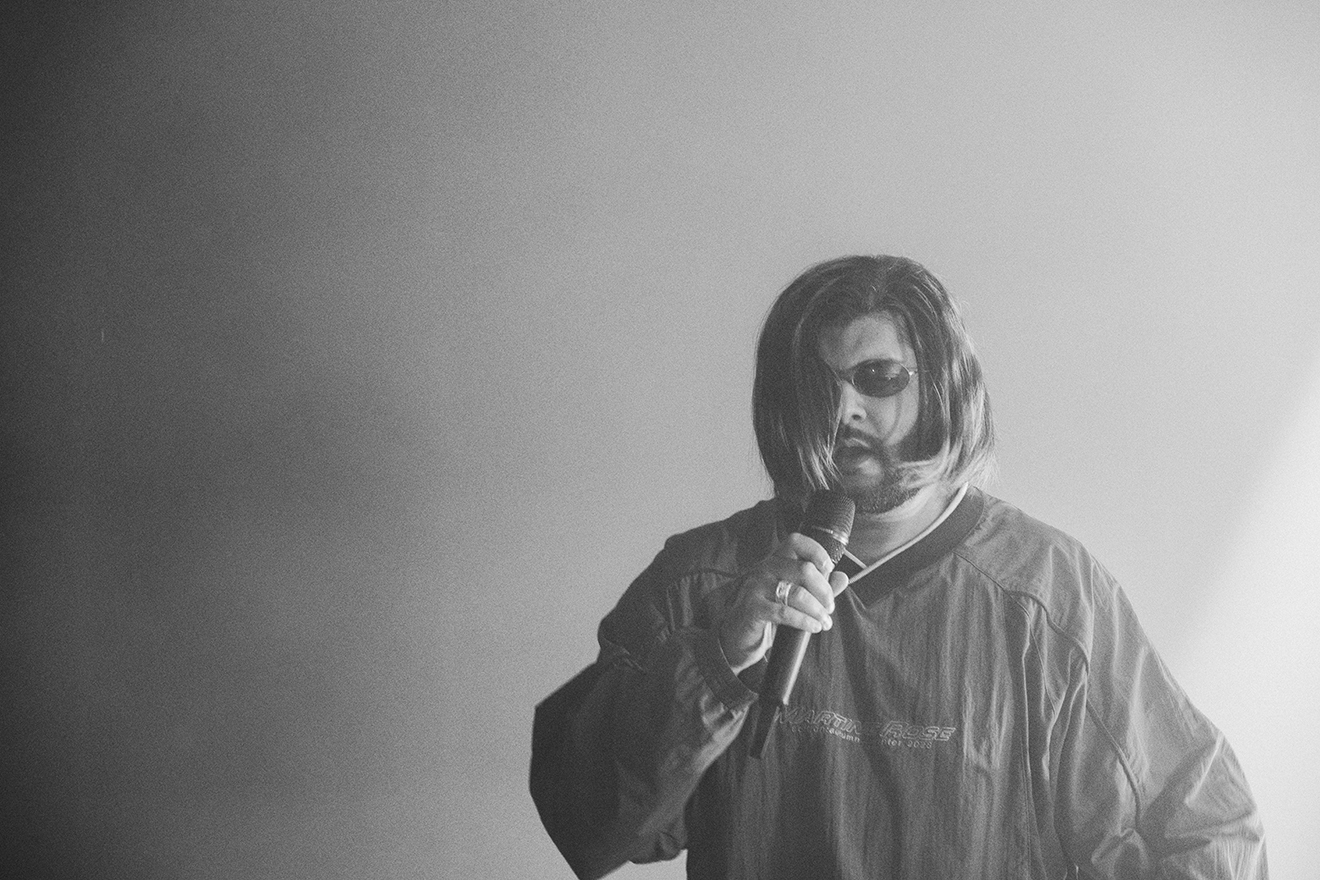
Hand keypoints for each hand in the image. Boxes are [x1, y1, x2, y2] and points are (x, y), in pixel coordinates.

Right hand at [717, 533, 850, 673]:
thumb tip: (843, 577)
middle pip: (804, 569)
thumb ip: (817, 587)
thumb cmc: (767, 612)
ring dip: (817, 610)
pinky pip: (785, 612)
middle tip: (829, 608)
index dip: (816, 550)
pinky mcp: (752, 607)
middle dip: (824, 591)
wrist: (738, 635)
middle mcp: (764, 568)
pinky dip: (805, 621)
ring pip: (798, 593)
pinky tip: (813, 627)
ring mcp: (756, 586)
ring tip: (824, 622)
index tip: (828, 568)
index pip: (795, 541)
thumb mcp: (792, 597)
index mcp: (774, 561)